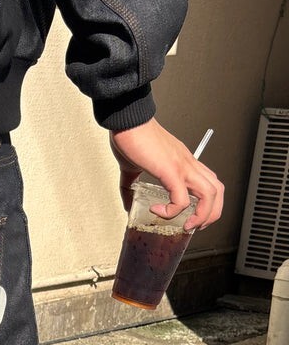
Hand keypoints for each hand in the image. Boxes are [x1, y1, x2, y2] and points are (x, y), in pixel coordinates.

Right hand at [109, 118, 223, 231]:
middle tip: (194, 226)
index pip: (208, 183)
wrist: (128, 119)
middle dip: (211, 214)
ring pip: (210, 194)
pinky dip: (172, 211)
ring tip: (186, 225)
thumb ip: (130, 188)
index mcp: (183, 162)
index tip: (188, 217)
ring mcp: (182, 166)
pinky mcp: (171, 170)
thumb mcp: (131, 167)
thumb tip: (127, 205)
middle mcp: (188, 163)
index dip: (206, 204)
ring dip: (202, 215)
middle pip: (217, 190)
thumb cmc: (131, 137)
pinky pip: (181, 199)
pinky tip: (158, 211)